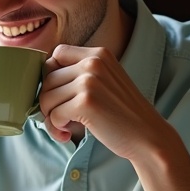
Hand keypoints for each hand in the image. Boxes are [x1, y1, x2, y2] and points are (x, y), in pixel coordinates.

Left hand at [39, 44, 173, 158]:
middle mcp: (93, 62)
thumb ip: (80, 74)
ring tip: (65, 126)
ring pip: (46, 97)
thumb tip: (41, 79)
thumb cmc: (122, 114)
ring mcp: (90, 81)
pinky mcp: (85, 103)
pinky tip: (68, 134)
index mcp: (99, 54)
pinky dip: (56, 128)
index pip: (56, 54)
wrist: (148, 137)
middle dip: (49, 101)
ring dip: (50, 116)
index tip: (61, 94)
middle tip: (62, 118)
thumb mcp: (105, 81)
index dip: (51, 75)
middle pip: (48, 78)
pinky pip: (53, 115)